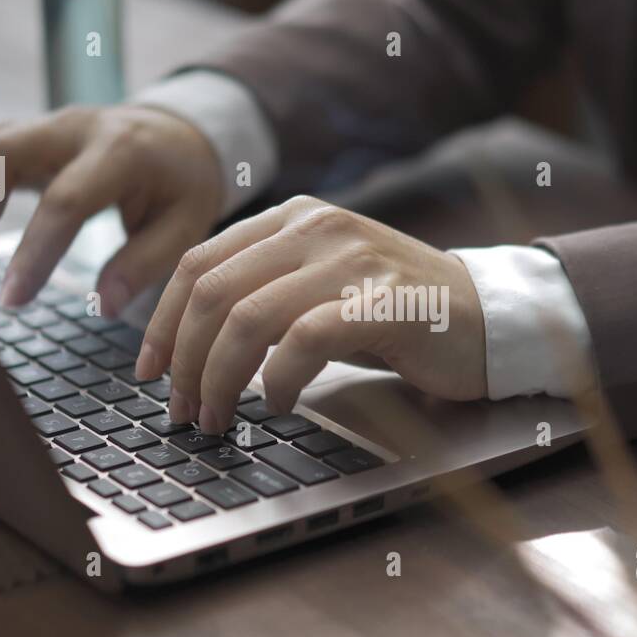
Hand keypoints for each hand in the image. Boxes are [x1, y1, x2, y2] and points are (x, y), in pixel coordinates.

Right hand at [0, 104, 223, 314]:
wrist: (177, 135)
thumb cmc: (181, 187)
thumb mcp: (186, 225)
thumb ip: (145, 264)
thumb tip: (104, 306)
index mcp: (121, 151)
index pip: (65, 200)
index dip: (34, 252)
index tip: (12, 301)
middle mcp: (72, 128)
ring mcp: (41, 124)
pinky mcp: (20, 133)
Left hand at [135, 195, 487, 432]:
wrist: (487, 317)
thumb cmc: (395, 314)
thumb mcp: (320, 287)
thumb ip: (264, 292)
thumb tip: (186, 344)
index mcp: (293, 218)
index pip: (198, 262)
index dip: (162, 323)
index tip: (149, 372)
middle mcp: (317, 227)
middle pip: (213, 290)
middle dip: (184, 359)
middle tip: (181, 410)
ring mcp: (351, 260)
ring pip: (248, 316)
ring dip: (219, 378)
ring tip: (218, 418)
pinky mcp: (382, 301)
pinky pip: (304, 339)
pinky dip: (277, 380)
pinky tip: (276, 405)